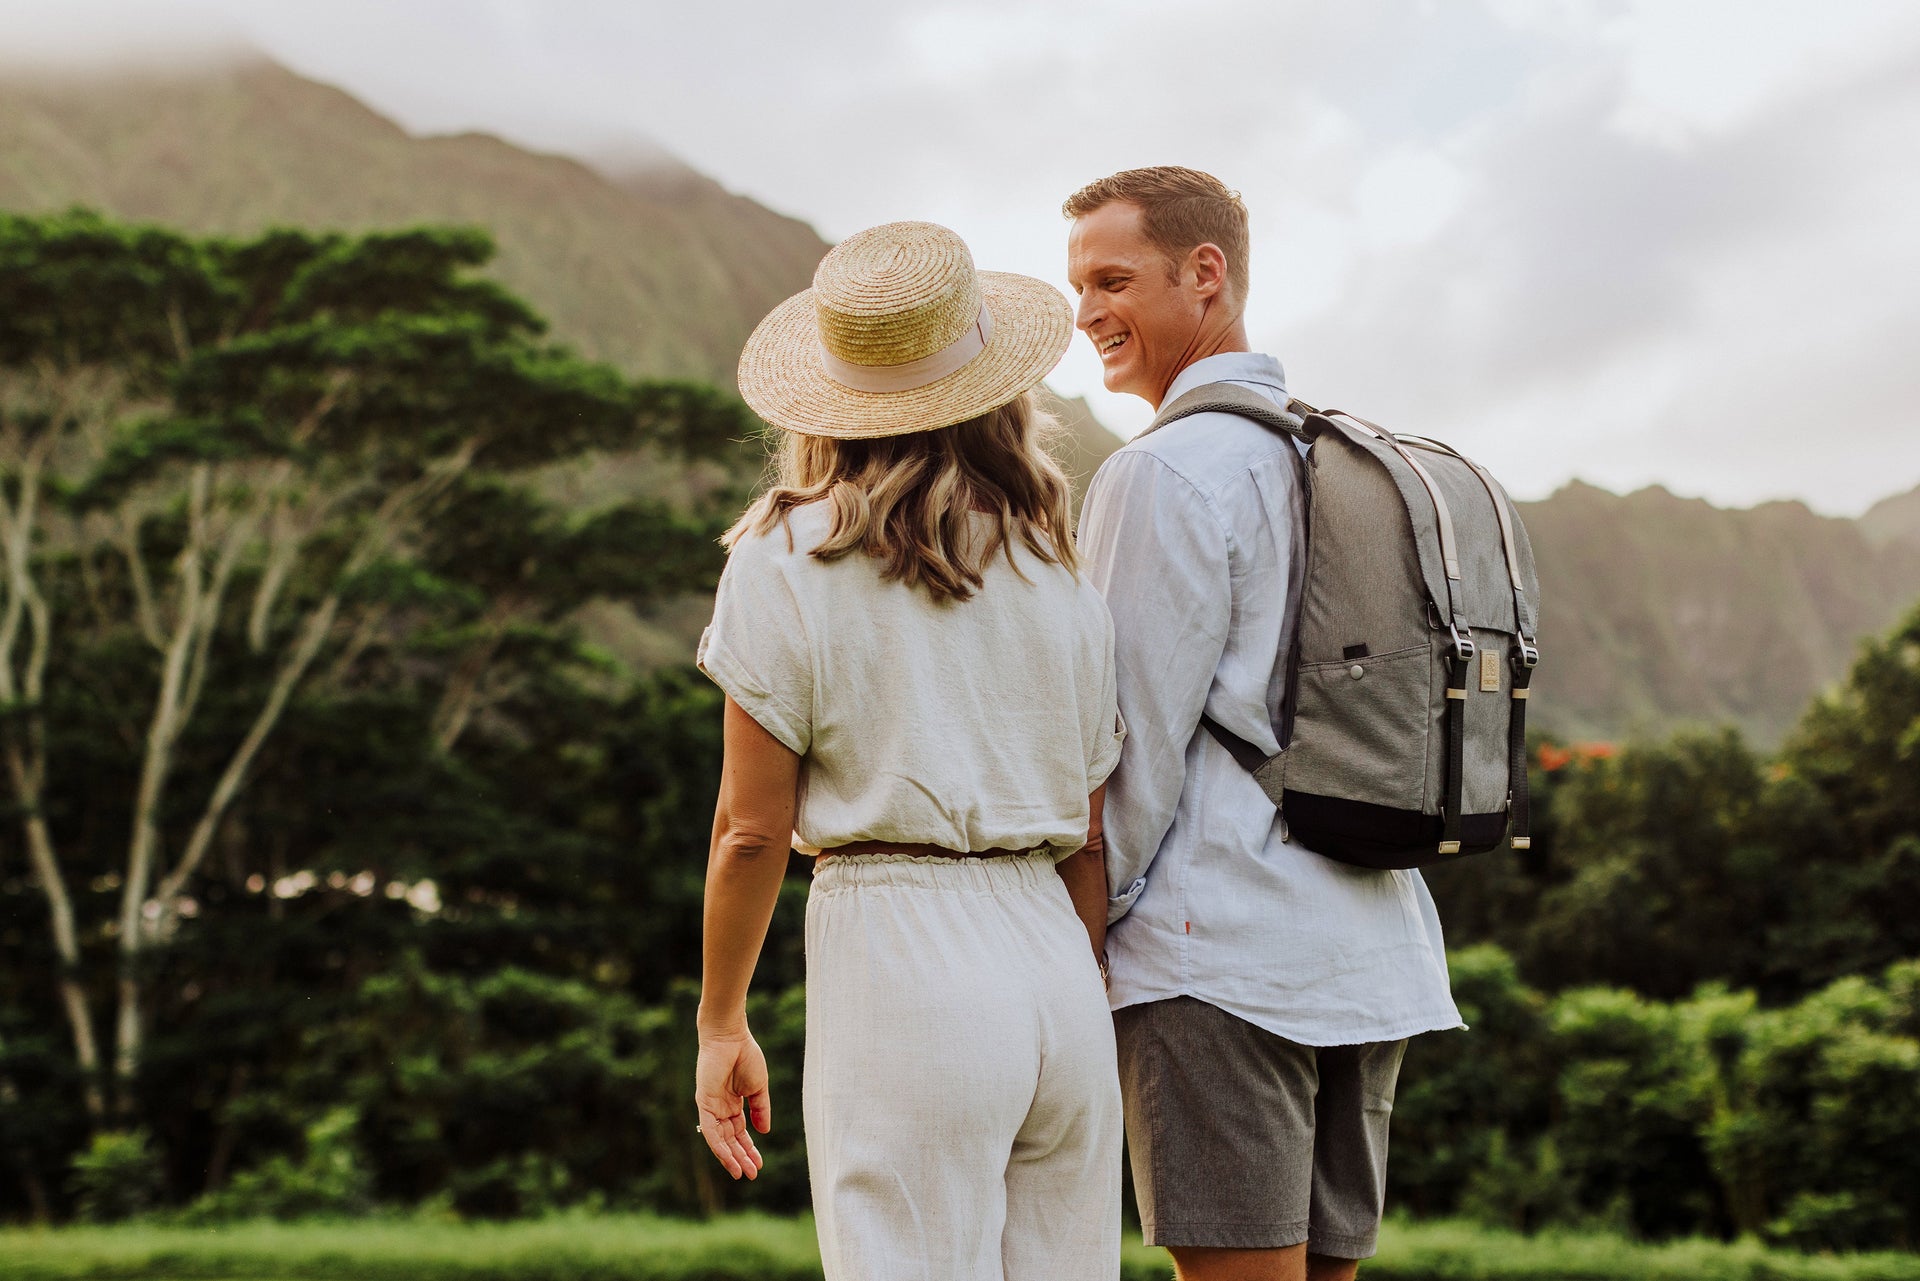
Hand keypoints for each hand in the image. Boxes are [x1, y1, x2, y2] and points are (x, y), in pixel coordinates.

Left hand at [694, 1026, 770, 1179]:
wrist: (731, 1037)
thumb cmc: (745, 1056)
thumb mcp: (758, 1088)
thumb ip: (761, 1110)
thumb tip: (764, 1132)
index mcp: (733, 1104)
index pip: (740, 1133)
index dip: (750, 1149)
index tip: (759, 1165)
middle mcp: (720, 1109)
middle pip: (730, 1140)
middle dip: (742, 1157)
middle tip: (753, 1174)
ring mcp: (711, 1107)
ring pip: (720, 1140)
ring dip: (731, 1157)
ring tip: (742, 1173)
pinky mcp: (704, 1103)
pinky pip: (711, 1130)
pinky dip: (719, 1146)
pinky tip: (729, 1159)